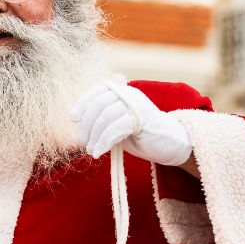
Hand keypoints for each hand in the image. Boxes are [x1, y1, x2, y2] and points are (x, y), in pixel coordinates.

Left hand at [69, 80, 191, 166]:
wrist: (171, 142)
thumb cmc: (141, 135)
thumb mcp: (118, 124)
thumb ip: (103, 121)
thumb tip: (79, 131)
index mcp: (122, 91)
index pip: (97, 91)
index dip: (82, 103)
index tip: (73, 118)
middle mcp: (128, 93)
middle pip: (98, 105)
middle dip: (86, 125)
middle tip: (81, 141)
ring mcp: (136, 105)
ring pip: (105, 117)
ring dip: (94, 136)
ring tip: (91, 150)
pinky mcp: (141, 118)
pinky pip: (115, 128)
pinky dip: (103, 142)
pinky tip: (98, 152)